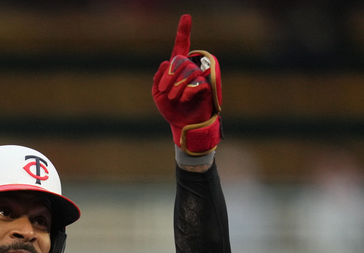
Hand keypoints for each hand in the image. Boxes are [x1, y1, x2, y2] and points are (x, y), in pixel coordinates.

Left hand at [152, 14, 222, 156]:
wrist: (181, 125)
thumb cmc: (170, 109)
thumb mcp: (157, 94)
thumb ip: (158, 77)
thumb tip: (166, 62)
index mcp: (177, 68)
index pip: (181, 46)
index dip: (183, 31)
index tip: (186, 16)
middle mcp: (190, 69)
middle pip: (180, 61)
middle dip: (169, 77)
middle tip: (165, 92)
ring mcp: (199, 76)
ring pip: (188, 72)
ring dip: (176, 87)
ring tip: (175, 98)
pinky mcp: (207, 86)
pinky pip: (196, 83)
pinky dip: (186, 93)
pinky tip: (184, 100)